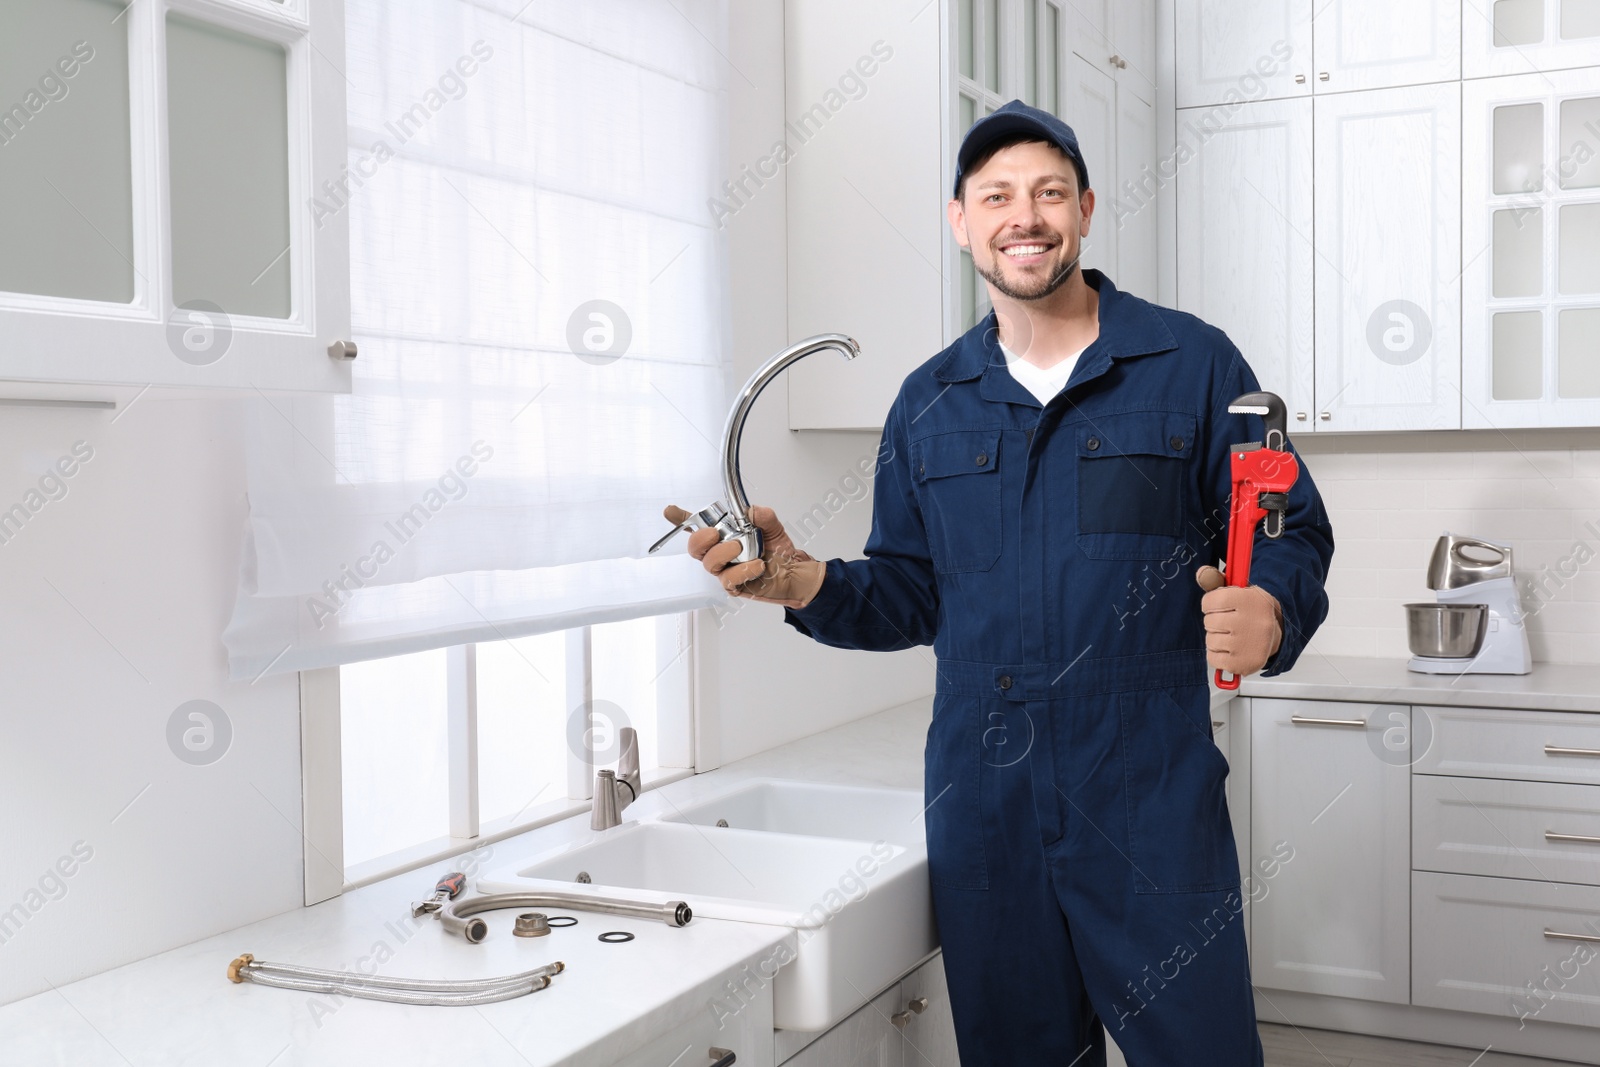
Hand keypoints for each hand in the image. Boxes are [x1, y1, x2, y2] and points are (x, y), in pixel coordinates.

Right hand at [677, 504, 826, 608]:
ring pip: (709, 563)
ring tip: (741, 549)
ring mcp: (724, 570)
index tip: (670, 511)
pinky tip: (757, 565)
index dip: (680, 519)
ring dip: (723, 553)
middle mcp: (719, 551)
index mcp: (724, 534)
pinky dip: (742, 570)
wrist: (793, 572)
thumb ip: (762, 515)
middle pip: (694, 547)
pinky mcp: (733, 586)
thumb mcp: (772, 526)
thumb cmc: (777, 549)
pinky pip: (728, 580)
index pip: (696, 525)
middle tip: (716, 533)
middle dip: (700, 539)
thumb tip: (750, 511)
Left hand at [1195, 565, 1282, 677]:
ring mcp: (1248, 645)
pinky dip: (1217, 655)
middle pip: (1209, 622)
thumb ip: (1216, 580)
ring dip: (1215, 639)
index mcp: (1250, 600)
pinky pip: (1213, 659)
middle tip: (1229, 622)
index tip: (1221, 606)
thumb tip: (1201, 573)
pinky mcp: (1244, 663)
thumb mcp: (1237, 590)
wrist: (1273, 636)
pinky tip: (1230, 649)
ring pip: (1210, 641)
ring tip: (1232, 636)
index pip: (1210, 602)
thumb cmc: (1250, 611)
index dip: (1210, 604)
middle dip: (1214, 622)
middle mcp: (1252, 622)